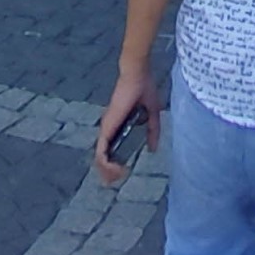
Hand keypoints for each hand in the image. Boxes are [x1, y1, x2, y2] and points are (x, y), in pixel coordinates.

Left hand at [94, 62, 160, 182]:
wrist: (136, 75)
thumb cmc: (143, 89)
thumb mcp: (152, 113)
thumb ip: (153, 130)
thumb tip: (153, 149)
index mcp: (119, 125)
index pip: (112, 148)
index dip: (115, 162)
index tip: (125, 171)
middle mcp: (110, 128)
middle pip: (103, 156)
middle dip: (108, 172)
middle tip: (118, 179)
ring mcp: (106, 129)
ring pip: (100, 157)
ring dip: (107, 171)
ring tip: (118, 177)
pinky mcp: (107, 128)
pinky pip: (101, 151)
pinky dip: (106, 163)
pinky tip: (116, 169)